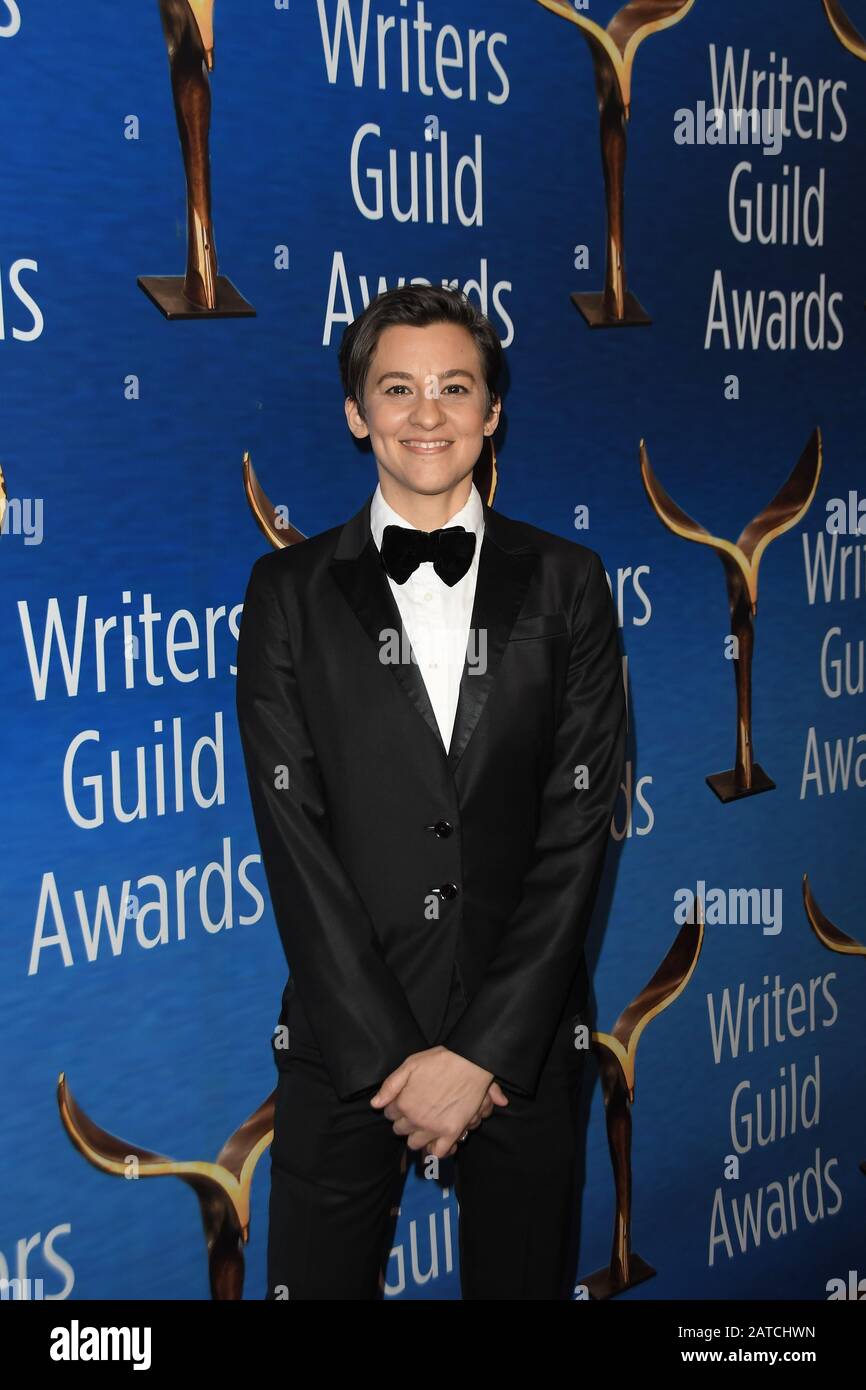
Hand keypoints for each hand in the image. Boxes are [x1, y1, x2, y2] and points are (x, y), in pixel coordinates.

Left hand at [370, 1047, 506, 1156]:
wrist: (470, 1063)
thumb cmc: (440, 1060)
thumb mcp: (410, 1064)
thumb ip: (390, 1085)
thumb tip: (375, 1104)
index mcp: (403, 1103)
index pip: (389, 1114)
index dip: (395, 1107)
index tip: (404, 1101)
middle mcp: (415, 1119)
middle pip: (400, 1130)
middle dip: (404, 1121)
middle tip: (415, 1111)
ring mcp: (433, 1128)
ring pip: (415, 1144)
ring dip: (417, 1136)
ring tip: (424, 1125)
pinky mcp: (451, 1133)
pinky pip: (437, 1152)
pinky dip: (435, 1149)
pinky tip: (436, 1140)